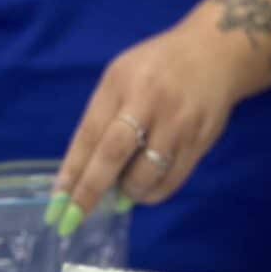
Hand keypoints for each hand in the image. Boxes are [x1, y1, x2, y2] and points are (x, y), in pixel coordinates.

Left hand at [47, 19, 239, 234]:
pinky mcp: (199, 140)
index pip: (88, 134)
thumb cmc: (156, 70)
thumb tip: (85, 177)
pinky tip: (146, 191)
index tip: (56, 204)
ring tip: (124, 194)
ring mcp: (176, 122)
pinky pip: (171, 180)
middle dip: (90, 191)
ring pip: (145, 175)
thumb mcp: (121, 79)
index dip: (71, 172)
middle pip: (113, 155)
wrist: (214, 52)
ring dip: (128, 193)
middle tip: (74, 219)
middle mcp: (148, 101)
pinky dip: (153, 193)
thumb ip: (103, 120)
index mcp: (120, 83)